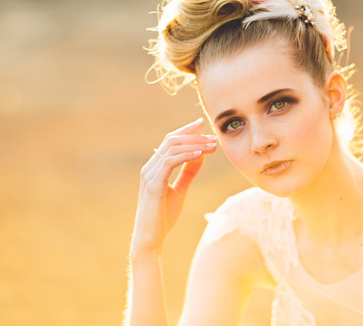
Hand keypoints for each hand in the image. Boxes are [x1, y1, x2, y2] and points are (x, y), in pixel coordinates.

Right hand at [132, 118, 216, 254]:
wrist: (151, 238)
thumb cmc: (163, 216)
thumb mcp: (180, 189)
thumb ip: (188, 172)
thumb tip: (200, 155)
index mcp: (154, 167)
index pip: (170, 141)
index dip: (186, 131)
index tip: (202, 125)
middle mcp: (149, 167)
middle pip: (171, 141)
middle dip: (194, 136)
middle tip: (213, 138)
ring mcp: (149, 175)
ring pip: (171, 148)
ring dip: (194, 145)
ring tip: (212, 146)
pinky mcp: (153, 184)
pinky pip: (170, 162)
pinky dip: (186, 156)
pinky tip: (200, 155)